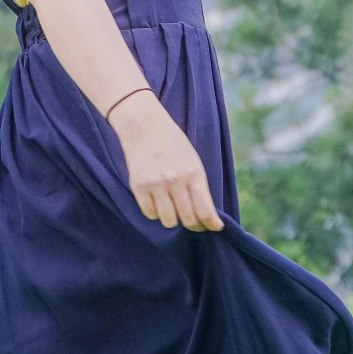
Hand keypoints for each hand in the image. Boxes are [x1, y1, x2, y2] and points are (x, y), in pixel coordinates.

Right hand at [109, 91, 222, 230]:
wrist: (144, 126)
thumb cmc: (173, 144)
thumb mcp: (193, 161)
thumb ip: (199, 186)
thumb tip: (207, 215)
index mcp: (193, 173)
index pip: (205, 210)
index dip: (211, 224)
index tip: (214, 227)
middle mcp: (176, 181)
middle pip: (188, 219)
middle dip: (194, 225)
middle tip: (194, 222)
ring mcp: (156, 185)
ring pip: (169, 221)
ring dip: (173, 219)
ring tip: (173, 208)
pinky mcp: (139, 188)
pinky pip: (150, 214)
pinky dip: (156, 213)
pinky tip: (158, 202)